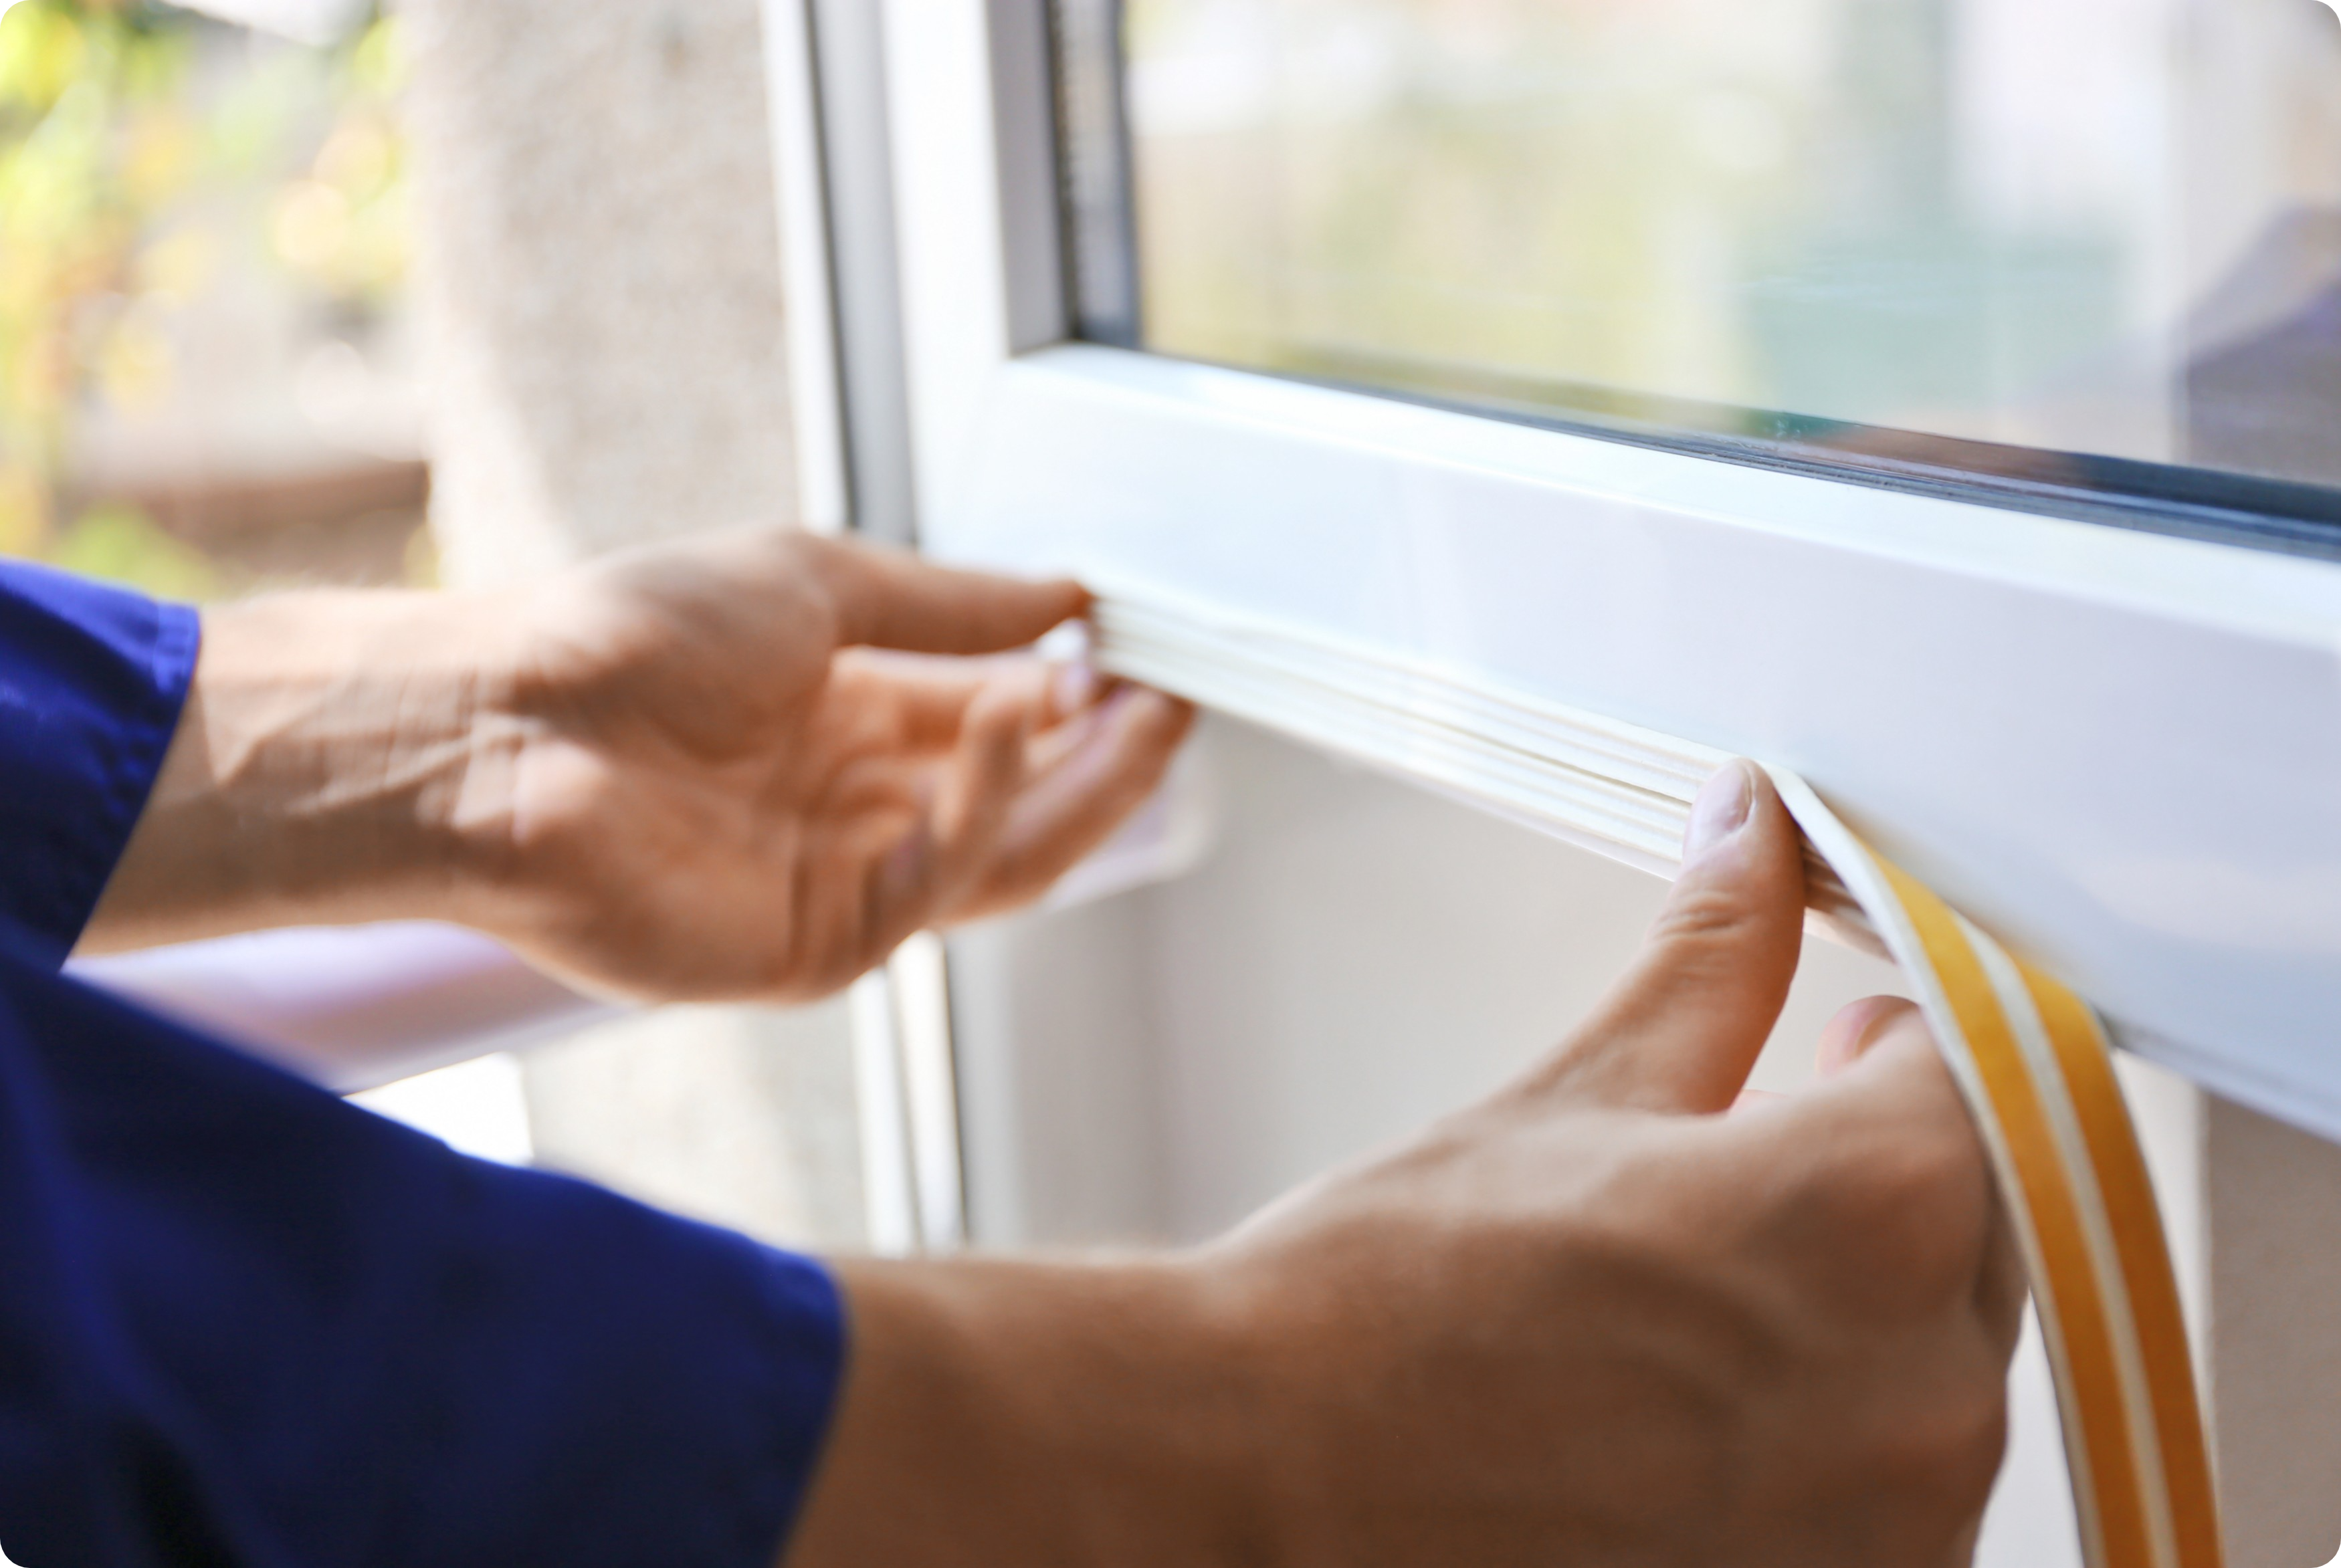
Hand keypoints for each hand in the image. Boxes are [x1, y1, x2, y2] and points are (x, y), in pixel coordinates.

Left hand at [485, 531, 1191, 999]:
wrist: (504, 725)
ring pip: (1001, 859)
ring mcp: (838, 885)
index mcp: (848, 722)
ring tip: (1140, 716)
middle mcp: (852, 808)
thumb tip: (1066, 598)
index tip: (1144, 653)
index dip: (1076, 696)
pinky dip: (982, 805)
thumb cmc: (624, 641)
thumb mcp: (815, 584)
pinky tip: (1010, 718)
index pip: (997, 723)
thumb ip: (951, 606)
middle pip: (1021, 805)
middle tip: (1176, 704)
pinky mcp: (816, 949)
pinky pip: (935, 886)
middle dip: (1107, 759)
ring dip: (1081, 791)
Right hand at [792, 762, 2019, 1567]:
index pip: (1985, 1083)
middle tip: (1744, 1166)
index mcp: (1873, 1210)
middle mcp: (1921, 1391)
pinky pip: (1892, 1501)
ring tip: (1691, 1303)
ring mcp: (1890, 1534)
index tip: (1851, 1043)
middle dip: (1880, 1185)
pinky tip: (1692, 1414)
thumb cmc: (1390, 1302)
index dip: (1906, 1051)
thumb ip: (1713, 958)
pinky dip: (1825, 1447)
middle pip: (1981, 1236)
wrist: (1265, 1476)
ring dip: (1857, 1321)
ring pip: (1938, 1376)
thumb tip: (1753, 829)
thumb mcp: (1576, 1099)